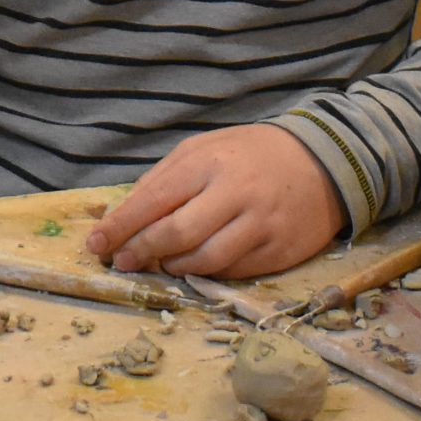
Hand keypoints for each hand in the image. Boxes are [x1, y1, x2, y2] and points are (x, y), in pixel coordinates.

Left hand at [86, 124, 347, 278]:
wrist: (323, 162)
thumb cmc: (249, 154)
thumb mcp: (201, 149)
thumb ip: (162, 178)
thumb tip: (121, 214)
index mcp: (207, 163)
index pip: (153, 200)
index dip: (120, 226)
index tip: (97, 243)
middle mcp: (234, 194)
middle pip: (176, 234)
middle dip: (140, 251)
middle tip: (120, 261)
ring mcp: (261, 225)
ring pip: (204, 259)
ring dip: (172, 266)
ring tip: (158, 263)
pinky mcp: (280, 252)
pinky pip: (233, 271)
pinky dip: (205, 271)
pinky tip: (192, 266)